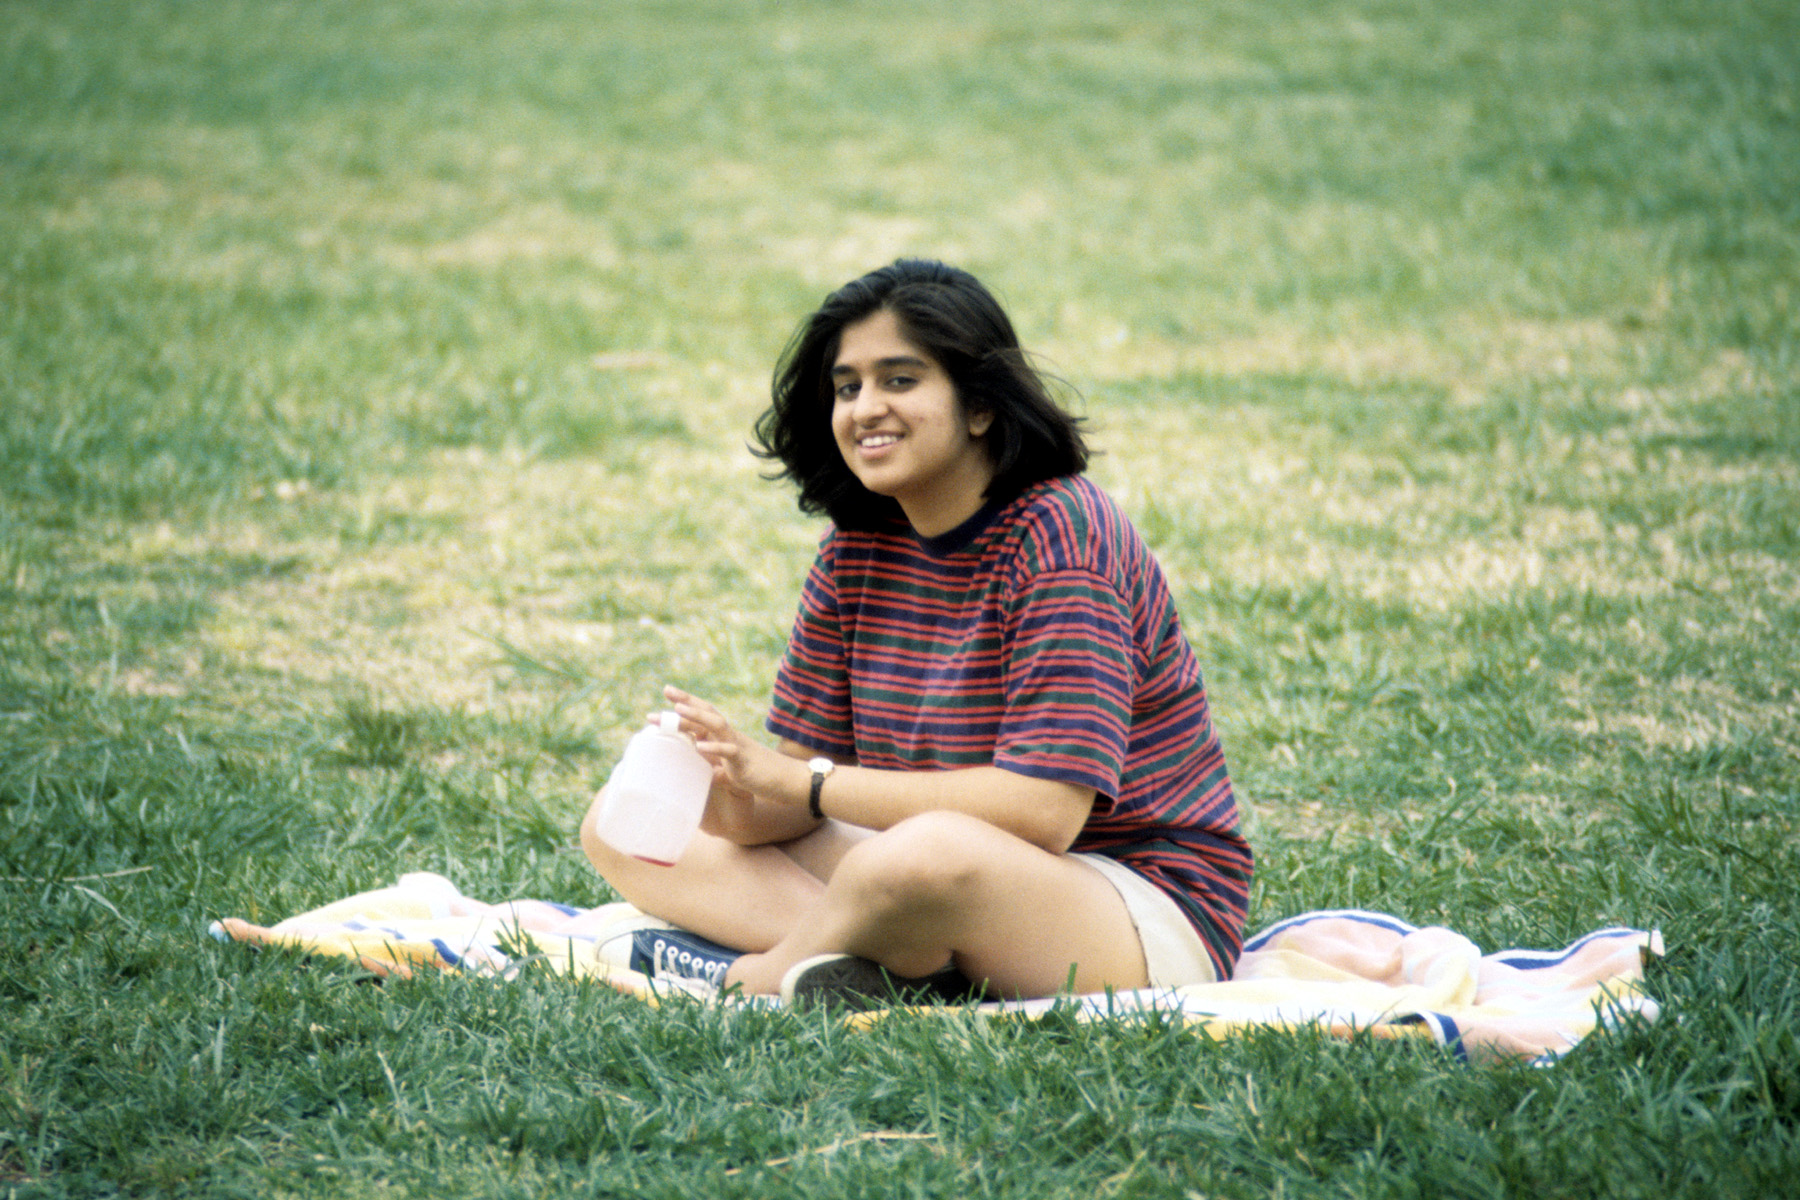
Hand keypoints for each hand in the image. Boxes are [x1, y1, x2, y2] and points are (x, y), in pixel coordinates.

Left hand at [661, 685, 800, 809]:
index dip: (687, 702)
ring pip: (716, 725)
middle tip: (666, 690)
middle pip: (707, 712)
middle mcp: (730, 736)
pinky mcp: (744, 761)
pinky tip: (699, 747)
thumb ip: (719, 770)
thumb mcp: (734, 771)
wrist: (788, 780)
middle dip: (686, 701)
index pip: (705, 714)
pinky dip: (714, 748)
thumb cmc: (761, 775)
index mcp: (726, 737)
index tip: (667, 691)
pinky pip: (729, 751)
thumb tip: (708, 775)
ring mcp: (738, 745)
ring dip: (697, 716)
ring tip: (677, 710)